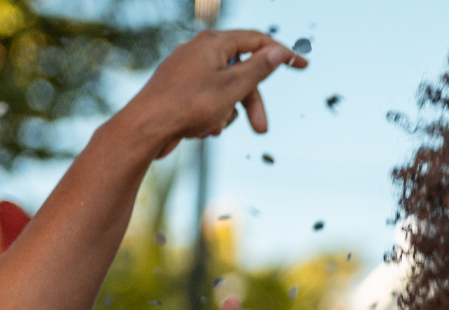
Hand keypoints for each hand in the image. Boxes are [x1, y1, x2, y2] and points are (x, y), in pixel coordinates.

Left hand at [111, 29, 307, 159]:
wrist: (145, 127)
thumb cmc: (188, 105)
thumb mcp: (233, 87)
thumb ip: (259, 68)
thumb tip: (278, 50)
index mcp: (213, 43)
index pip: (257, 40)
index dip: (282, 53)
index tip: (303, 65)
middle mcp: (199, 51)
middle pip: (241, 71)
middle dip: (252, 100)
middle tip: (261, 128)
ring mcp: (187, 70)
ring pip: (225, 89)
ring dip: (230, 111)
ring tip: (216, 128)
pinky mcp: (179, 89)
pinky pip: (208, 99)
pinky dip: (212, 114)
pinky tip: (201, 128)